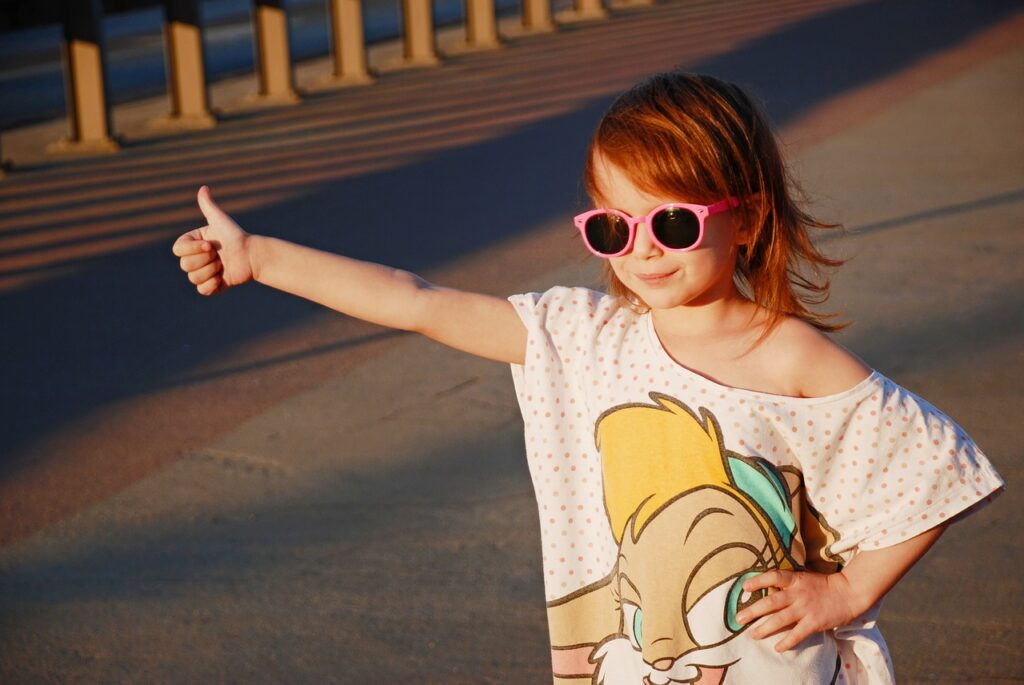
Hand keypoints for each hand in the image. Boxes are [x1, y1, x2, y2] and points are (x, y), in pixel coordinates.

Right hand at [172, 186, 253, 294]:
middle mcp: (194, 258)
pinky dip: (212, 285)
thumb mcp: (220, 220)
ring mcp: (202, 273)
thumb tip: (203, 188)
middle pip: (185, 266)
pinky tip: (223, 278)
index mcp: (191, 243)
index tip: (211, 245)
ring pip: (193, 278)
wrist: (252, 254)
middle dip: (206, 260)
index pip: (178, 250)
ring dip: (211, 271)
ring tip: (223, 265)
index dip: (193, 249)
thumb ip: (209, 206)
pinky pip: (202, 291)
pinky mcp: (211, 286)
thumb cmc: (236, 236)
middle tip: (220, 255)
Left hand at [734, 569, 859, 651]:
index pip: (774, 577)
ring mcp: (806, 608)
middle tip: (738, 618)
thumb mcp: (803, 578)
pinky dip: (787, 642)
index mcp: (795, 580)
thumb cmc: (822, 585)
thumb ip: (787, 583)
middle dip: (753, 610)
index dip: (758, 581)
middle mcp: (798, 594)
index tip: (744, 588)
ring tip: (752, 634)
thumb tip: (766, 588)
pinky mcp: (814, 622)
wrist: (848, 592)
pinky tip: (777, 648)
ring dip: (764, 628)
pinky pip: (797, 634)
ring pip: (780, 619)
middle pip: (771, 602)